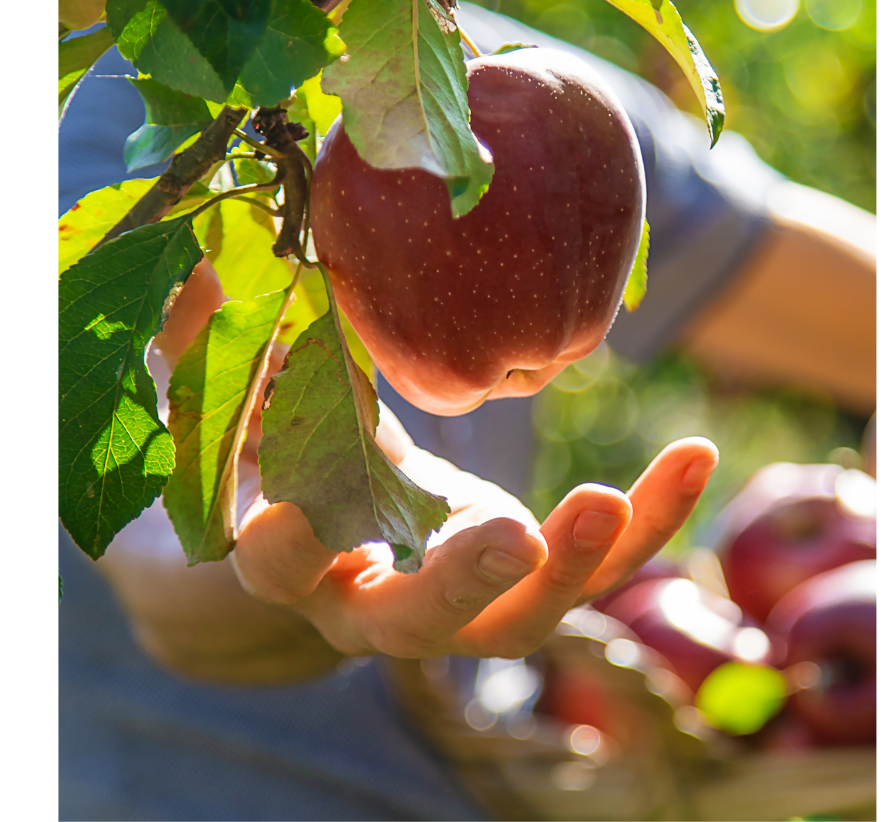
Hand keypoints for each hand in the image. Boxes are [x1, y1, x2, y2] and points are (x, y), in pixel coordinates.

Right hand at [158, 259, 718, 661]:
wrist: (330, 517)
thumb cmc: (277, 450)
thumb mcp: (235, 399)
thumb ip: (205, 346)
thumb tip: (199, 272)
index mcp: (295, 557)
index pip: (280, 563)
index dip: (286, 541)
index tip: (296, 507)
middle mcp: (378, 599)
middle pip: (418, 621)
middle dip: (462, 583)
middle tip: (513, 539)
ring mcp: (463, 597)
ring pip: (527, 614)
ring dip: (581, 566)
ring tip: (621, 495)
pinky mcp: (526, 573)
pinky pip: (595, 563)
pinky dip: (650, 521)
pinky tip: (695, 454)